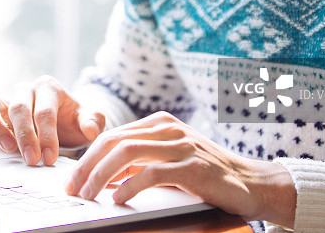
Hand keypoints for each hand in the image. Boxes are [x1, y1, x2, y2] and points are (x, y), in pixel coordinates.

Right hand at [0, 75, 105, 165]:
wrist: (61, 122)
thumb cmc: (72, 121)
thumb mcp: (88, 119)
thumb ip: (94, 121)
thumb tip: (90, 129)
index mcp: (48, 87)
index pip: (44, 110)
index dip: (47, 135)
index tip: (50, 159)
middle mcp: (24, 89)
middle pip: (18, 108)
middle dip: (25, 136)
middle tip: (32, 160)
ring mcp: (4, 99)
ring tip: (8, 149)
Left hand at [64, 111, 295, 227]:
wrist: (252, 184)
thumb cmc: (207, 176)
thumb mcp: (169, 162)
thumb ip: (140, 163)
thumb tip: (103, 176)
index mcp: (159, 123)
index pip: (112, 135)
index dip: (87, 157)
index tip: (72, 179)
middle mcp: (167, 128)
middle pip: (113, 141)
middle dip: (87, 166)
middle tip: (72, 189)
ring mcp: (180, 144)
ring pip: (126, 154)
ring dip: (101, 176)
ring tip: (88, 196)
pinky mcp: (191, 165)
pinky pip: (150, 173)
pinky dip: (129, 187)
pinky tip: (117, 200)